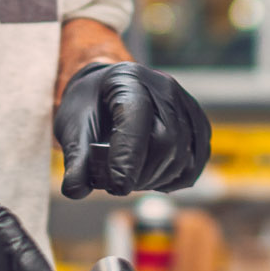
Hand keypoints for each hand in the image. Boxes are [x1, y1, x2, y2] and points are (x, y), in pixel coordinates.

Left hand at [54, 62, 212, 197]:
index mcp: (128, 79)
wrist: (107, 92)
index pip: (136, 119)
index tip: (116, 188)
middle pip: (166, 140)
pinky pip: (196, 159)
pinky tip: (154, 180)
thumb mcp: (72, 126)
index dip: (128, 157)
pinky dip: (175, 178)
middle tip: (119, 186)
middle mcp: (163, 87)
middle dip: (142, 173)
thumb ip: (75, 158)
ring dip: (157, 179)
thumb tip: (76, 191)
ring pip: (183, 153)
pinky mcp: (197, 122)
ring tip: (133, 180)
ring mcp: (185, 103)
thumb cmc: (89, 108)